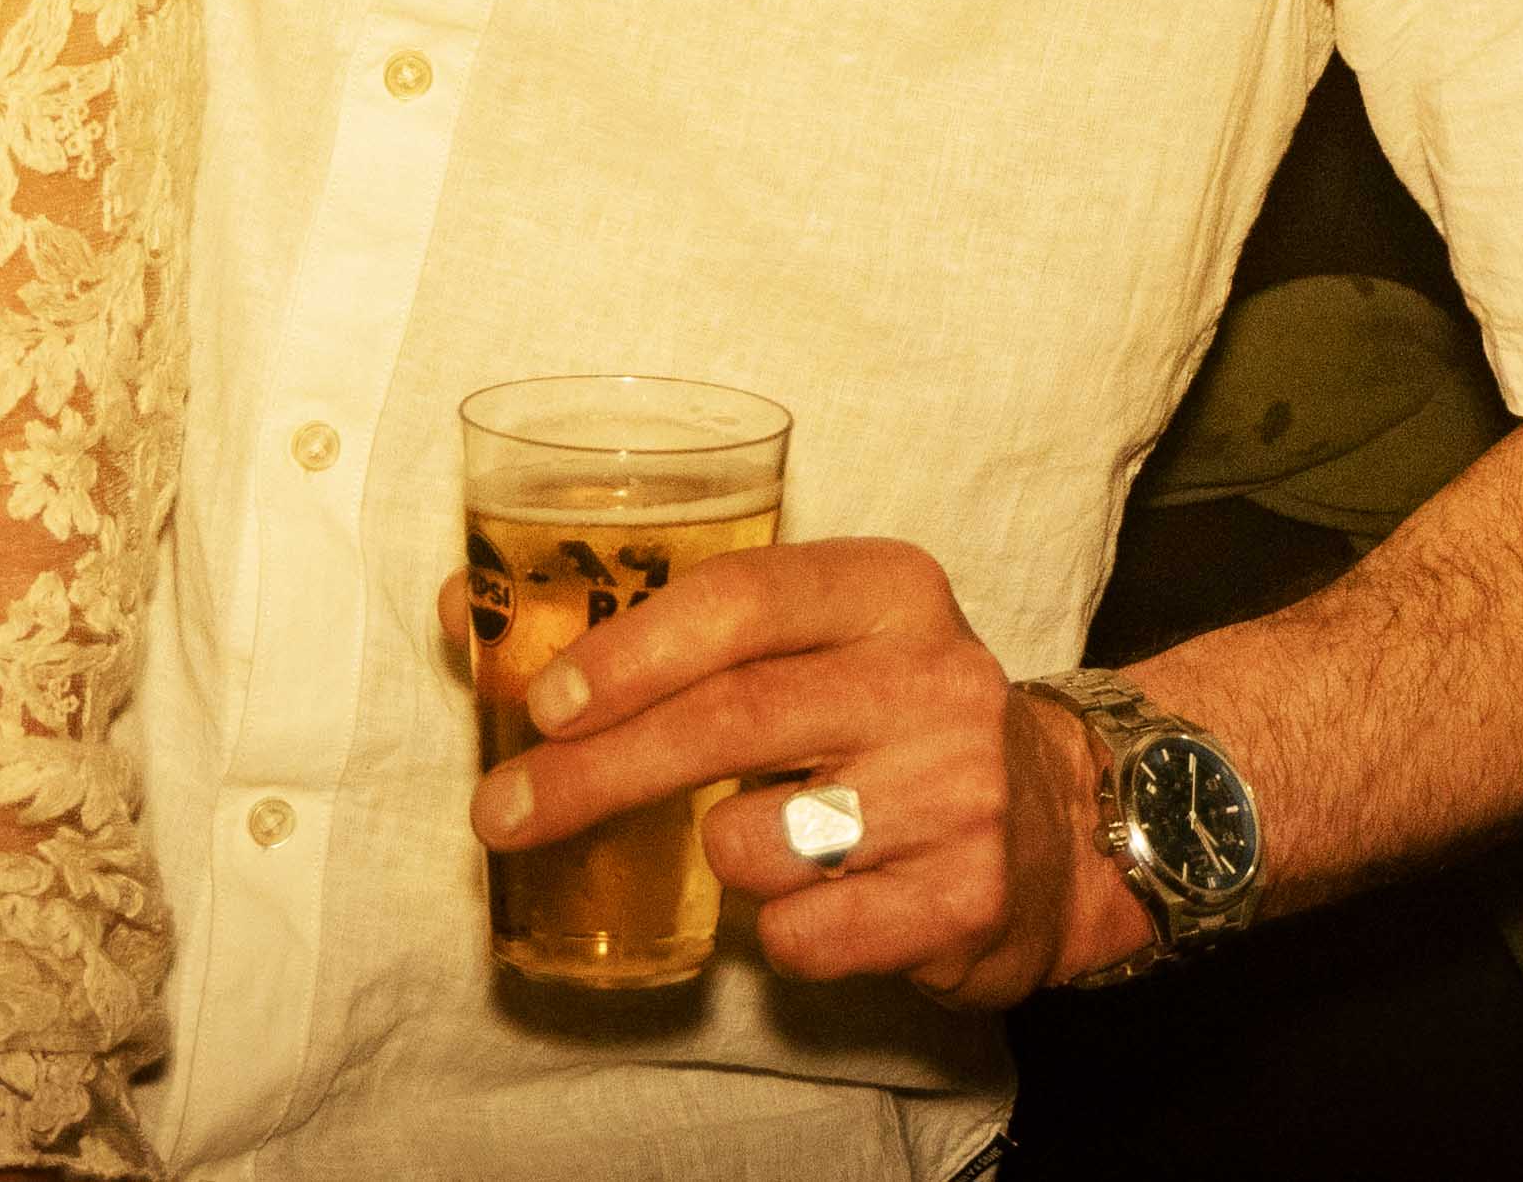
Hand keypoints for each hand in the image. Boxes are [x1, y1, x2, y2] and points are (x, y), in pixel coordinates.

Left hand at [472, 536, 1145, 1009]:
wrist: (1060, 821)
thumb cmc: (885, 720)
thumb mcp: (808, 642)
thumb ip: (658, 626)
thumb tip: (462, 606)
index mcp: (890, 589)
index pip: (746, 599)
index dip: (633, 648)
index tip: (543, 701)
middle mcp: (935, 675)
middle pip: (732, 720)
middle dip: (596, 773)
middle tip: (501, 813)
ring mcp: (961, 789)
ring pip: (758, 842)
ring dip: (717, 857)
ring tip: (755, 840)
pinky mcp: (968, 896)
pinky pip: (806, 935)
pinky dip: (779, 931)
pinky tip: (818, 899)